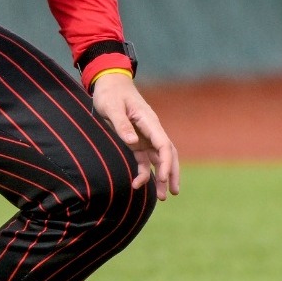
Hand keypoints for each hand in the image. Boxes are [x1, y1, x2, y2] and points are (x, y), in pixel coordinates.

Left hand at [90, 72, 179, 199]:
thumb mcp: (112, 106)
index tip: (162, 177)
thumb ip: (121, 124)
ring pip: (158, 159)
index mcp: (149, 121)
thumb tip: (132, 142)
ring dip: (161, 176)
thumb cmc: (110, 93)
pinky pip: (144, 159)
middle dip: (171, 173)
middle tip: (173, 192)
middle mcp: (151, 130)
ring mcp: (145, 136)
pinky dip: (144, 172)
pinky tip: (140, 184)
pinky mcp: (136, 141)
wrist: (109, 84)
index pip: (164, 144)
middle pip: (168, 154)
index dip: (166, 162)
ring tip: (162, 197)